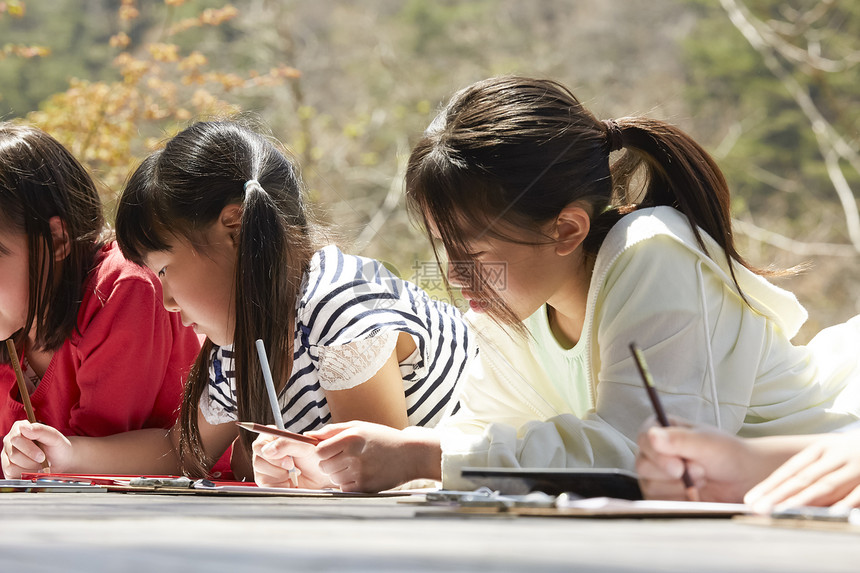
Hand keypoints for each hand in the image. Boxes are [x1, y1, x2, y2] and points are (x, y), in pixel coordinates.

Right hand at [2, 421, 72, 477]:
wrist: (61, 463)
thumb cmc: (58, 448)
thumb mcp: (54, 437)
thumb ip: (40, 430)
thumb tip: (24, 427)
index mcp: (20, 428)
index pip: (16, 437)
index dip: (28, 448)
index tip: (41, 455)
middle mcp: (10, 441)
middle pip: (13, 453)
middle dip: (32, 460)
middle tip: (43, 460)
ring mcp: (7, 455)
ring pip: (11, 465)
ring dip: (29, 468)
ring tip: (40, 465)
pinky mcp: (7, 468)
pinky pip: (11, 474)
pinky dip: (25, 474)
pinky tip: (34, 470)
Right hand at [251, 430, 331, 488]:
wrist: (319, 476)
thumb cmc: (313, 458)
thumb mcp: (305, 447)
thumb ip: (286, 444)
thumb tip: (267, 451)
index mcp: (271, 439)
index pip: (259, 445)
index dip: (270, 452)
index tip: (288, 459)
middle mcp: (264, 454)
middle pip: (258, 461)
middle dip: (278, 465)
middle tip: (293, 466)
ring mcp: (263, 470)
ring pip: (262, 475)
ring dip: (282, 475)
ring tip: (295, 472)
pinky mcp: (266, 484)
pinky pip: (268, 487)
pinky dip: (282, 485)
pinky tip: (290, 481)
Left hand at [309, 421, 437, 492]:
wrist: (411, 455)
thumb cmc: (383, 438)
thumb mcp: (359, 426)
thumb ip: (332, 430)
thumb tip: (307, 435)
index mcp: (351, 438)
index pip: (319, 451)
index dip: (323, 451)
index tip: (332, 450)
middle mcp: (355, 456)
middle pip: (324, 467)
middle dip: (331, 463)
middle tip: (347, 457)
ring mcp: (361, 473)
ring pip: (334, 479)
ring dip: (340, 474)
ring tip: (358, 465)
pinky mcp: (366, 488)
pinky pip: (345, 488)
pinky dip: (350, 483)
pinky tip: (363, 474)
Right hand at [636, 416, 759, 502]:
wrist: (743, 480)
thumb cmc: (727, 455)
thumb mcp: (706, 444)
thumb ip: (679, 440)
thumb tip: (652, 436)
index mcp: (660, 429)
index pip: (644, 439)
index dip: (658, 456)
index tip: (679, 467)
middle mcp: (653, 451)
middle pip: (643, 466)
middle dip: (675, 474)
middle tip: (701, 471)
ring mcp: (654, 475)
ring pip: (650, 486)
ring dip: (680, 488)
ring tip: (701, 480)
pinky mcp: (660, 495)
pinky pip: (658, 503)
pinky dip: (679, 501)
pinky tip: (695, 494)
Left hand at [745, 430, 859, 510]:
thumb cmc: (852, 453)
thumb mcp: (830, 453)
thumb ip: (810, 469)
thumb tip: (777, 490)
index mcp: (821, 448)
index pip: (791, 469)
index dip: (770, 485)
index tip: (750, 499)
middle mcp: (836, 455)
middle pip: (803, 478)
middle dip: (779, 495)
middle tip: (759, 509)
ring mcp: (856, 467)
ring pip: (826, 485)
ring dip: (803, 501)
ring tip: (783, 512)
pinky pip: (857, 493)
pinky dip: (844, 504)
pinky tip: (830, 514)